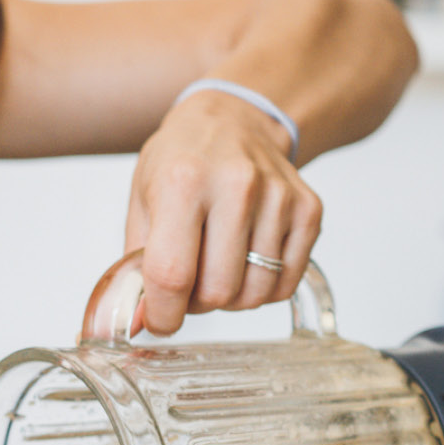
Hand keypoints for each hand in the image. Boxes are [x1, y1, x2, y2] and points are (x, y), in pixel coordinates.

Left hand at [123, 88, 322, 335]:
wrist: (232, 120)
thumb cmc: (181, 161)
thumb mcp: (141, 201)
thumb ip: (135, 267)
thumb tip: (139, 324)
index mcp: (183, 180)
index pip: (173, 274)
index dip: (163, 314)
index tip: (159, 322)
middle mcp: (236, 185)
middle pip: (218, 291)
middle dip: (197, 303)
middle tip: (189, 283)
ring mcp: (278, 197)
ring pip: (254, 293)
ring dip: (230, 297)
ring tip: (216, 267)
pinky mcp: (308, 209)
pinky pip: (285, 284)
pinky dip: (262, 287)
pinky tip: (245, 259)